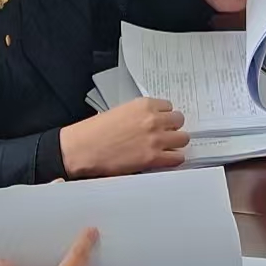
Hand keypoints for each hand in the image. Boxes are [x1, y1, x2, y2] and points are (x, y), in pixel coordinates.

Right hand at [59, 97, 187, 176]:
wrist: (82, 149)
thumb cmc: (94, 132)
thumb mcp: (119, 112)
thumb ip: (139, 115)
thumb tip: (150, 122)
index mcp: (144, 105)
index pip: (169, 107)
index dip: (165, 116)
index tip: (162, 122)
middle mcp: (153, 119)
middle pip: (179, 120)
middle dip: (173, 127)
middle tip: (165, 135)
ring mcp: (156, 139)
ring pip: (183, 138)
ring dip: (176, 143)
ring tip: (167, 148)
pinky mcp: (154, 158)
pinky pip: (178, 158)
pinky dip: (174, 159)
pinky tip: (165, 160)